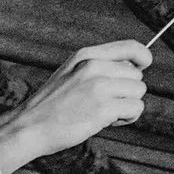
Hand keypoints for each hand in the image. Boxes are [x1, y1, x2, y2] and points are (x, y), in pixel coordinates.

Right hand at [0, 42, 152, 173]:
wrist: (30, 126)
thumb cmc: (53, 105)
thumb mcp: (72, 73)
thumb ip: (99, 66)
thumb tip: (134, 68)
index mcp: (86, 55)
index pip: (131, 46)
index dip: (143, 57)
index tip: (143, 66)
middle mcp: (93, 66)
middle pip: (137, 75)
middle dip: (128, 91)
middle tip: (107, 102)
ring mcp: (98, 86)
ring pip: (139, 92)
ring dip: (128, 106)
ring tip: (105, 112)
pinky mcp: (102, 108)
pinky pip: (135, 109)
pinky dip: (127, 118)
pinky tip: (107, 122)